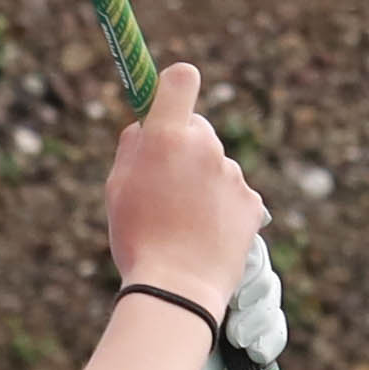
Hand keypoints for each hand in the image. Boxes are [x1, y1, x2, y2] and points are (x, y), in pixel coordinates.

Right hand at [102, 59, 267, 313]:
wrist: (178, 290)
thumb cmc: (138, 239)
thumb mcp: (116, 187)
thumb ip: (133, 147)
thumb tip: (146, 128)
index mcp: (168, 136)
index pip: (181, 79)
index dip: (174, 86)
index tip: (167, 102)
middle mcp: (206, 147)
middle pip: (198, 129)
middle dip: (184, 148)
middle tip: (164, 186)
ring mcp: (234, 174)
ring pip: (215, 166)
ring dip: (202, 183)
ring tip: (183, 223)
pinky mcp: (252, 202)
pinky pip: (233, 195)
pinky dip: (222, 209)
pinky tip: (205, 235)